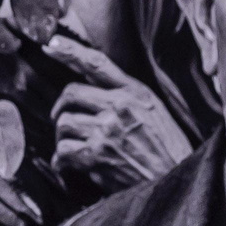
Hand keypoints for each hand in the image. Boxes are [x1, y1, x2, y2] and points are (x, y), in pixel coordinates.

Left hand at [47, 36, 195, 193]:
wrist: (175, 180)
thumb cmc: (167, 148)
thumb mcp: (155, 110)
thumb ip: (127, 96)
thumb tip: (94, 90)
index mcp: (135, 92)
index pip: (97, 64)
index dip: (70, 51)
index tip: (50, 45)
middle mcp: (119, 106)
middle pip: (70, 93)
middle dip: (60, 108)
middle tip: (61, 118)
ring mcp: (107, 131)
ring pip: (64, 123)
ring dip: (62, 137)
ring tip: (72, 146)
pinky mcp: (97, 156)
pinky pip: (63, 151)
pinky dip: (61, 161)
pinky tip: (68, 166)